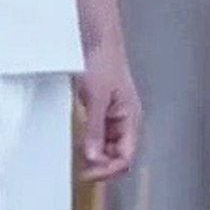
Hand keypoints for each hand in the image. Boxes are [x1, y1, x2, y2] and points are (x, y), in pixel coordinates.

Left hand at [74, 42, 139, 181]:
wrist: (96, 37)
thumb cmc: (103, 60)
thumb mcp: (96, 98)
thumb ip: (95, 129)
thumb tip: (94, 158)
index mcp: (131, 117)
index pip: (126, 156)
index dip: (109, 169)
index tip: (88, 172)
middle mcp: (126, 119)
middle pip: (119, 155)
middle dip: (102, 165)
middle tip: (81, 169)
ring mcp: (114, 114)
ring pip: (109, 147)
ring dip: (96, 155)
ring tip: (79, 158)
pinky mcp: (102, 108)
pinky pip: (100, 134)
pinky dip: (90, 142)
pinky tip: (79, 142)